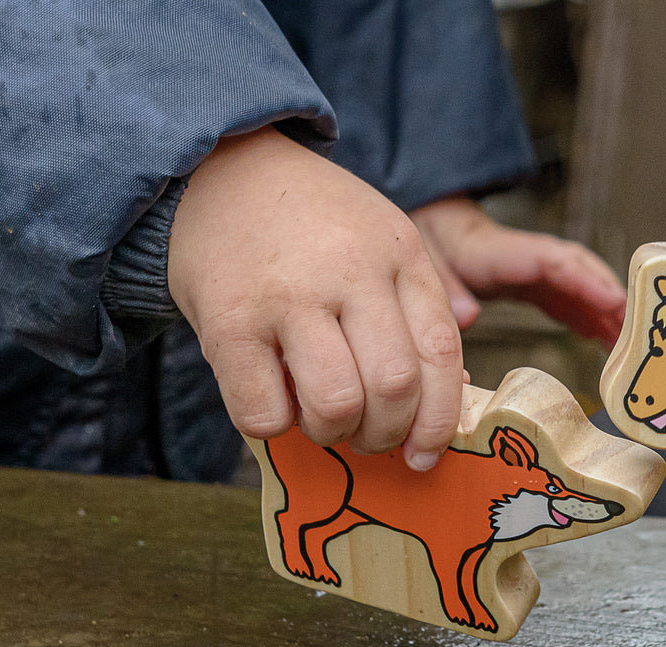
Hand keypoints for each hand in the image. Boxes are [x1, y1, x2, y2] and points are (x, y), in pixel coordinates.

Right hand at [167, 126, 462, 470]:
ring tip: (322, 419)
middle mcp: (349, 272)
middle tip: (368, 436)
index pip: (440, 354)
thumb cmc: (314, 229)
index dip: (438, 420)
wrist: (221, 173)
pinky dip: (276, 427)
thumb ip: (416, 314)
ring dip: (333, 434)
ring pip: (336, 404)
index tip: (425, 454)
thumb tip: (444, 406)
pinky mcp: (228, 322)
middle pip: (394, 387)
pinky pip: (264, 412)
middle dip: (385, 434)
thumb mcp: (382, 245)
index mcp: (399, 255)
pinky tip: (275, 400)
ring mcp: (287, 296)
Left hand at [409, 196, 625, 345]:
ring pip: (581, 287)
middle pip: (580, 271)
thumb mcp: (431, 265)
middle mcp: (529, 259)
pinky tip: (605, 340)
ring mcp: (537, 272)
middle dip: (611, 297)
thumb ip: (448, 289)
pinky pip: (570, 300)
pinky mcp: (537, 285)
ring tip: (630, 344)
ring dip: (607, 312)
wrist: (436, 230)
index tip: (616, 302)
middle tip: (638, 329)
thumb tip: (468, 315)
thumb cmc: (434, 245)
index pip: (554, 263)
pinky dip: (590, 318)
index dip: (587, 281)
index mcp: (505, 253)